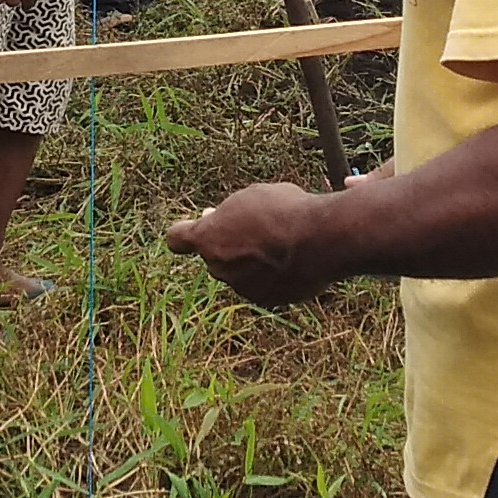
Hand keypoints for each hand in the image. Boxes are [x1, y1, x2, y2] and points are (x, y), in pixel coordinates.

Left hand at [164, 181, 336, 306]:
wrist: (320, 241)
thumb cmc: (284, 211)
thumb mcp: (251, 198)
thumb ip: (230, 213)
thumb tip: (219, 219)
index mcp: (207, 238)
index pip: (177, 239)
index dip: (184, 233)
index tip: (192, 228)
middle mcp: (218, 267)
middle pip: (214, 255)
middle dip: (226, 244)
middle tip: (251, 227)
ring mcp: (242, 287)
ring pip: (240, 272)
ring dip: (251, 261)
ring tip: (280, 242)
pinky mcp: (267, 300)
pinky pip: (263, 284)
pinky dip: (272, 275)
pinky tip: (292, 259)